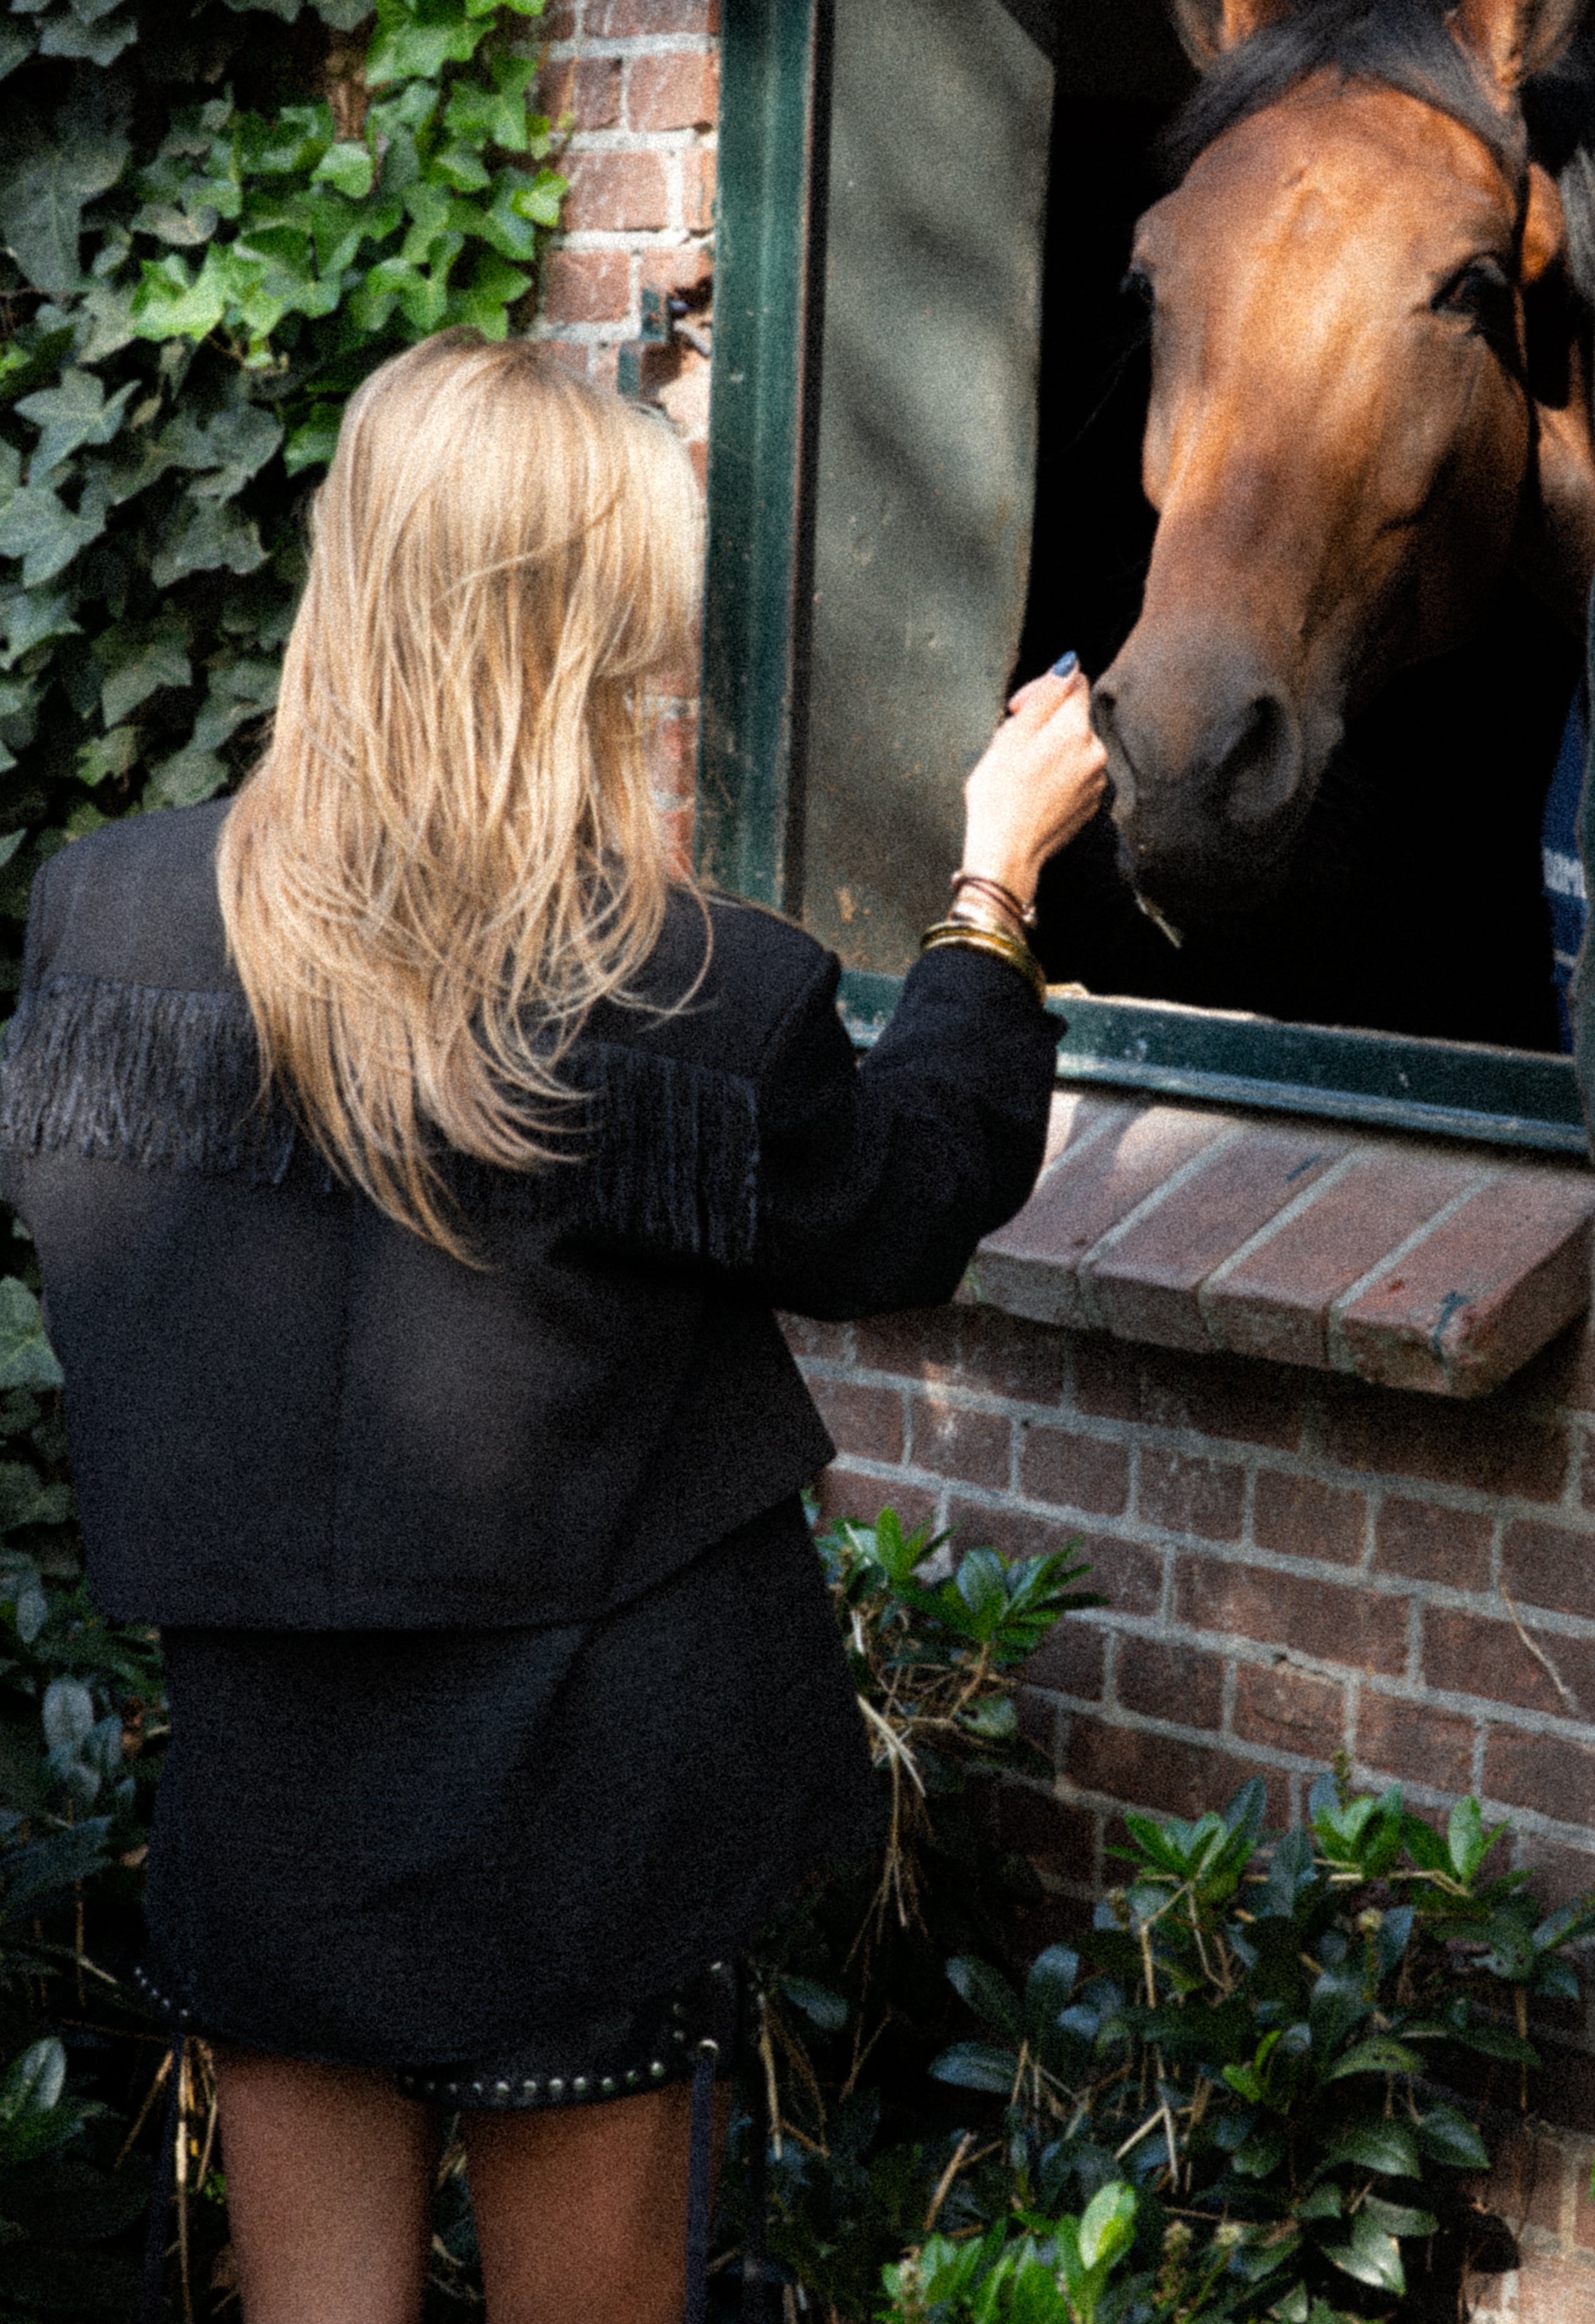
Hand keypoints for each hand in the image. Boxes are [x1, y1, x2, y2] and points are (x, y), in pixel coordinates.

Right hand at [959, 666, 1108, 910]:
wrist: (1006, 855)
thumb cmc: (999, 796)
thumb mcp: (1012, 736)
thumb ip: (1044, 695)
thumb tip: (1069, 664)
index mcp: (1075, 730)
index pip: (1074, 682)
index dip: (1042, 688)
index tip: (1018, 709)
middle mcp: (1095, 753)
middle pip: (1073, 717)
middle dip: (1043, 722)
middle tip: (1011, 745)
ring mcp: (1096, 782)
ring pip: (1074, 747)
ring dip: (1050, 749)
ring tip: (1019, 771)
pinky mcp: (1090, 805)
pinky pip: (1076, 775)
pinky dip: (1057, 775)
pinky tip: (1032, 791)